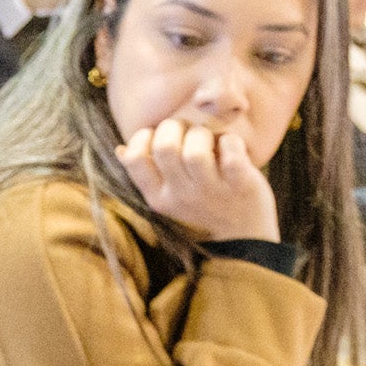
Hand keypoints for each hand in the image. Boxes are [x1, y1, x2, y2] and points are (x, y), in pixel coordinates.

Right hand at [120, 118, 278, 241]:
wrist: (245, 239)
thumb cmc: (203, 208)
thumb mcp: (169, 197)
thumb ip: (147, 174)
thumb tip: (120, 149)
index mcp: (158, 197)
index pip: (134, 159)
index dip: (143, 137)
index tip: (159, 136)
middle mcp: (181, 196)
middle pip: (165, 146)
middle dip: (175, 126)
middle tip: (187, 133)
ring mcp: (211, 192)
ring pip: (195, 151)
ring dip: (202, 133)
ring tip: (210, 140)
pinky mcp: (240, 184)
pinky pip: (231, 150)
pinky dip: (231, 141)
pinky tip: (231, 148)